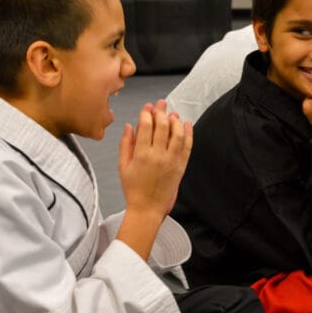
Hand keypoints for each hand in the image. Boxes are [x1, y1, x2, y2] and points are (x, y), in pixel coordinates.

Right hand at [118, 100, 192, 217]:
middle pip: (162, 126)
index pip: (145, 126)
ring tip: (172, 114)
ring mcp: (171, 161)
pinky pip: (187, 146)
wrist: (147, 208)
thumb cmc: (133, 189)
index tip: (147, 108)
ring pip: (177, 133)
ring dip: (175, 121)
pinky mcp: (181, 166)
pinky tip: (186, 124)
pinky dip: (189, 133)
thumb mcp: (123, 166)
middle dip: (161, 112)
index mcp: (141, 155)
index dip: (146, 113)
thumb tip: (128, 126)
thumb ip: (125, 144)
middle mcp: (158, 156)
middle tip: (160, 104)